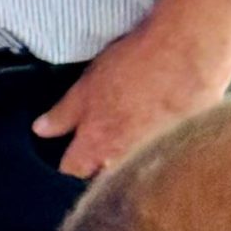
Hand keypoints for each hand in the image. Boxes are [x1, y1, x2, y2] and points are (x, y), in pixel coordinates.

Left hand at [34, 18, 230, 181]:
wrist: (188, 54)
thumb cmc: (135, 65)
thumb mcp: (87, 86)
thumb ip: (63, 114)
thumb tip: (41, 130)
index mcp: (98, 145)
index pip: (72, 170)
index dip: (67, 162)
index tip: (68, 152)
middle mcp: (128, 159)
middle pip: (107, 176)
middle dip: (100, 166)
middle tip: (104, 140)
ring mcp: (158, 156)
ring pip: (137, 169)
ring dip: (132, 159)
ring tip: (135, 131)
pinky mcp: (186, 148)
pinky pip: (167, 158)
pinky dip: (162, 149)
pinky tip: (163, 128)